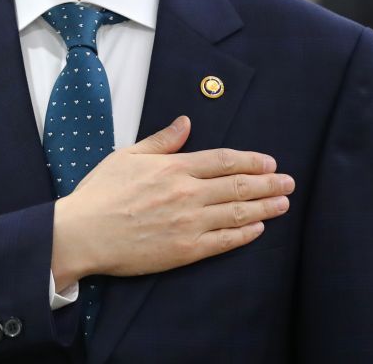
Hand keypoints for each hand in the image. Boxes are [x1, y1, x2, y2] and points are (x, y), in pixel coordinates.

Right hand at [50, 116, 293, 286]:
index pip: (224, 160)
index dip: (251, 161)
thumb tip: (185, 122)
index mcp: (174, 168)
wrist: (84, 233)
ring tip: (283, 203)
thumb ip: (161, 140)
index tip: (269, 162)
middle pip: (238, 185)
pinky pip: (224, 241)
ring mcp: (189, 223)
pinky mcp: (185, 250)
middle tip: (288, 182)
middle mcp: (187, 193)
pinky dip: (245, 234)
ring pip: (237, 213)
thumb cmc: (100, 193)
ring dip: (264, 207)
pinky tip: (258, 229)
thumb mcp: (127, 156)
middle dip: (268, 183)